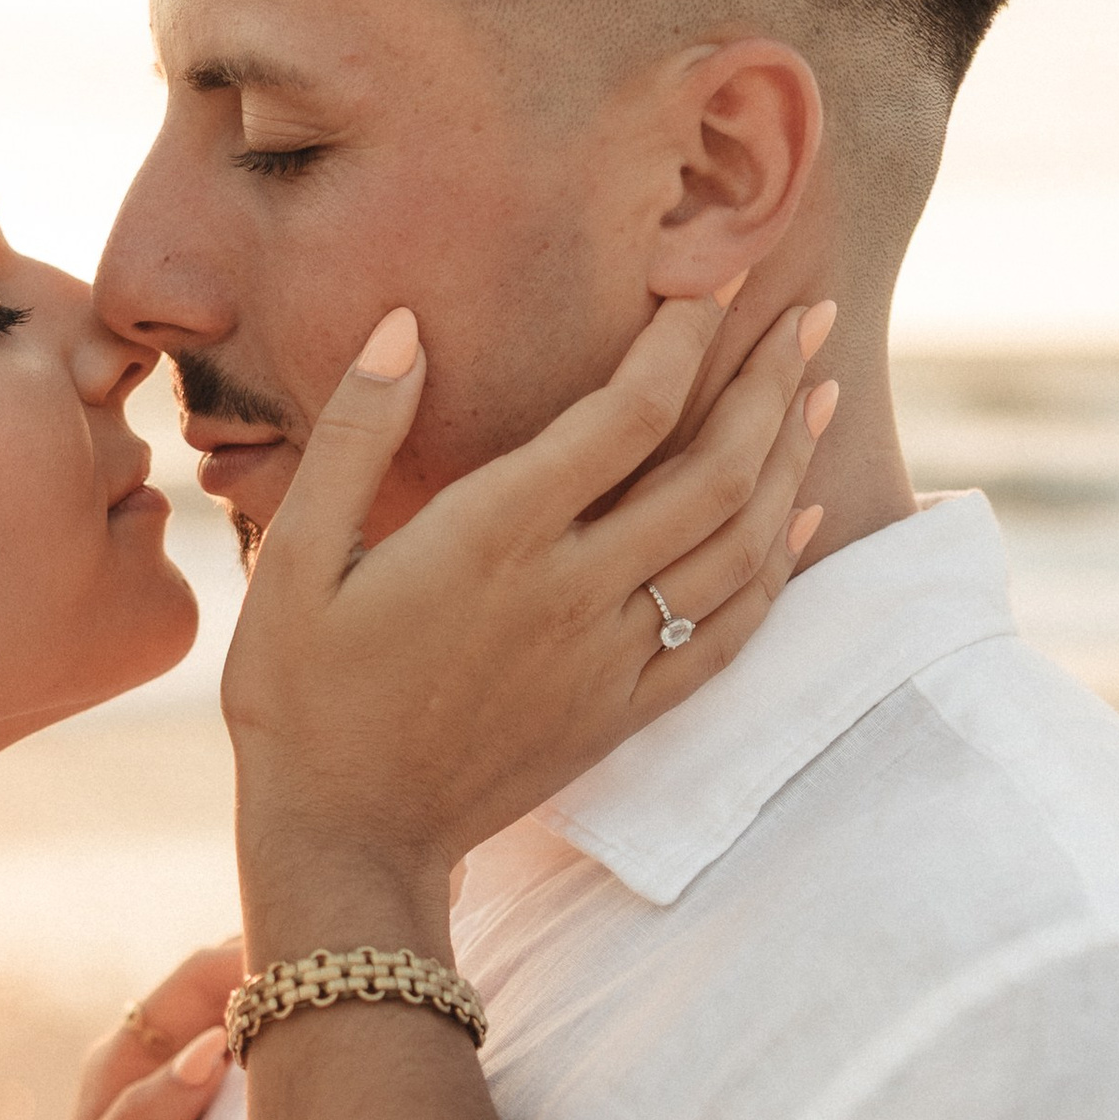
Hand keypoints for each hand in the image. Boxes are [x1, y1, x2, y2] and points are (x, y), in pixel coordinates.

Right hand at [225, 293, 833, 959]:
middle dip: (770, 384)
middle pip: (713, 470)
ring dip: (791, 462)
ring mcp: (609, 660)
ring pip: (739, 547)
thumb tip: (403, 325)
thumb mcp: (298, 557)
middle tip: (808, 316)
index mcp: (492, 539)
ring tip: (820, 390)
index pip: (627, 414)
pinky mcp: (623, 714)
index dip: (684, 338)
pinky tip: (800, 516)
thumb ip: (355, 435)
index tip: (713, 279)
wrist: (343, 840)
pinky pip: (730, 635)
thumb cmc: (300, 695)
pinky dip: (779, 568)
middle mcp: (571, 594)